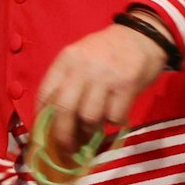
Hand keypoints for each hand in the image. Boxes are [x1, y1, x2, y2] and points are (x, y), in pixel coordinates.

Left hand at [34, 21, 168, 159]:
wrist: (143, 35)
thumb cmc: (108, 51)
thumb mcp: (81, 57)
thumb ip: (68, 82)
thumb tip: (57, 121)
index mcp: (67, 59)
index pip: (46, 94)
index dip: (42, 119)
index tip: (45, 136)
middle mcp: (83, 67)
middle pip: (64, 110)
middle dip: (63, 136)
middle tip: (67, 149)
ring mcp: (105, 76)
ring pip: (89, 117)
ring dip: (91, 130)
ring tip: (95, 128)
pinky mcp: (127, 85)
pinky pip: (114, 116)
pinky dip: (114, 122)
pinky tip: (116, 114)